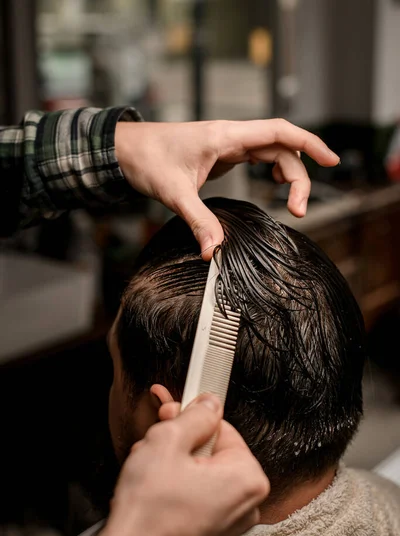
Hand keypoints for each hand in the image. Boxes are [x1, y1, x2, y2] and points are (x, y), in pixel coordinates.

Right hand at [85, 394, 268, 535]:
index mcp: (247, 478)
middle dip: (179, 445)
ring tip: (150, 472)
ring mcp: (229, 524)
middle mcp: (246, 504)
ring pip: (200, 475)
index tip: (173, 415)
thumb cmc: (148, 513)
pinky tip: (154, 492)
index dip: (191, 420)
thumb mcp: (167, 441)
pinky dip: (176, 490)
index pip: (222, 428)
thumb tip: (208, 404)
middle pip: (212, 452)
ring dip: (173, 466)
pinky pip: (196, 499)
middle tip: (154, 445)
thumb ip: (194, 416)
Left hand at [115, 119, 338, 258]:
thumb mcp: (174, 193)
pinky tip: (275, 186)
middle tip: (299, 211)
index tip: (331, 161)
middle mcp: (232, 136)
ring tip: (291, 204)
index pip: (279, 132)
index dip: (309, 144)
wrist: (126, 149)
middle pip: (281, 148)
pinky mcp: (223, 153)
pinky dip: (273, 171)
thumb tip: (214, 252)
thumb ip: (198, 221)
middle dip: (298, 176)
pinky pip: (258, 157)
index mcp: (226, 136)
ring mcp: (228, 143)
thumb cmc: (147, 159)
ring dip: (288, 175)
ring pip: (272, 153)